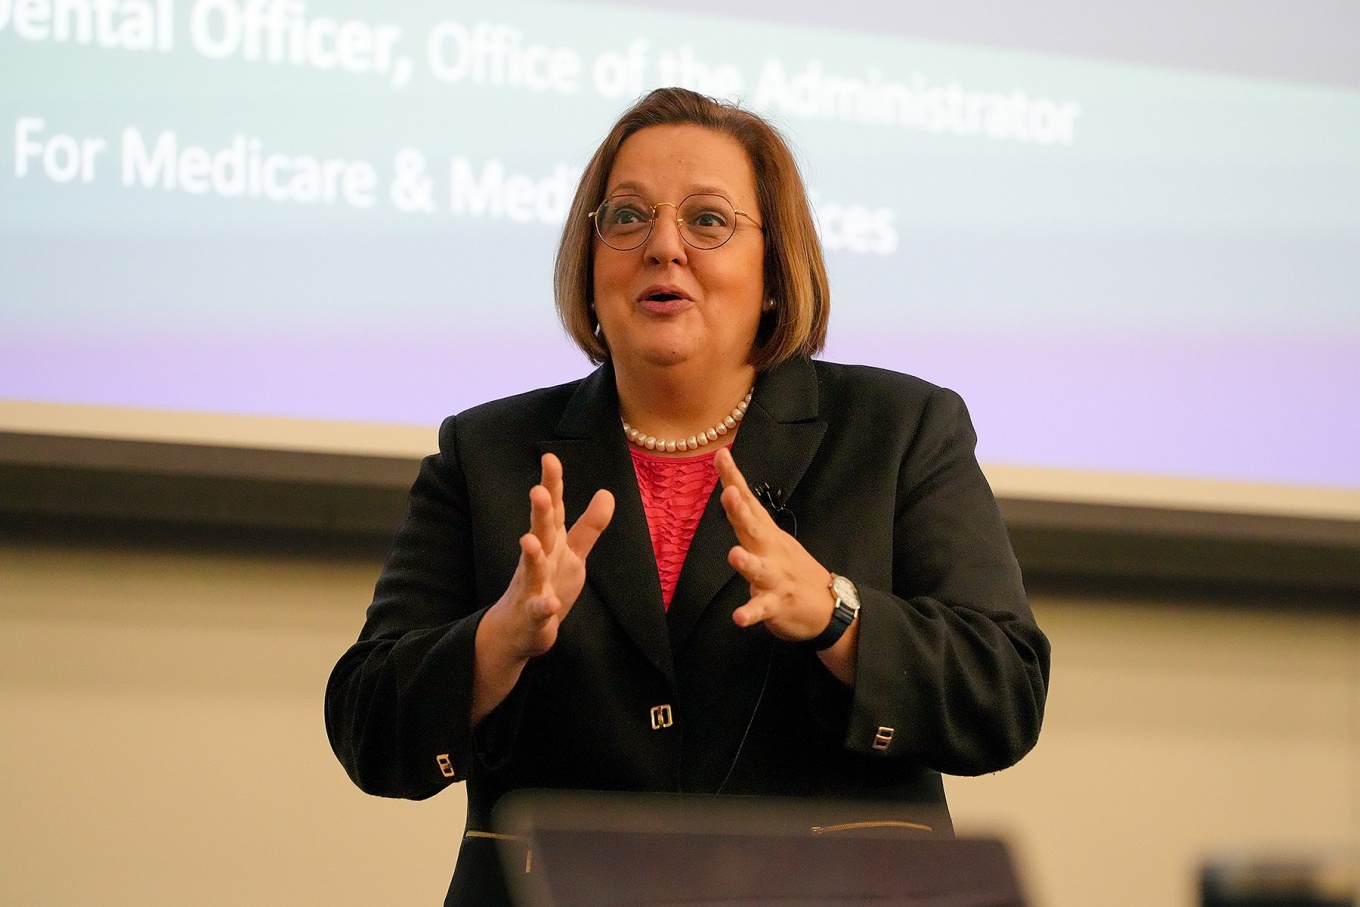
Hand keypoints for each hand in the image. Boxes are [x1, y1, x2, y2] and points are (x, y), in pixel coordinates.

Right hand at [474, 454, 613, 724]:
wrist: (518, 629)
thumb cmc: (547, 584)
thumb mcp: (572, 554)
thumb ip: (589, 526)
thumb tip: (607, 492)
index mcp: (552, 543)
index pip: (554, 510)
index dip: (552, 484)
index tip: (550, 456)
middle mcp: (539, 559)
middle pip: (541, 532)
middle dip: (540, 512)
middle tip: (538, 490)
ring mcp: (532, 586)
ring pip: (531, 568)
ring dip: (531, 555)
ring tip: (529, 539)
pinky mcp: (533, 615)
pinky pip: (537, 610)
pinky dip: (542, 607)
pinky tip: (548, 604)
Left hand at [714, 447, 833, 641]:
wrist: (831, 605)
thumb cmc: (792, 569)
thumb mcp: (772, 539)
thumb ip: (750, 519)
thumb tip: (730, 489)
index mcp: (768, 535)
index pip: (749, 502)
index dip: (734, 478)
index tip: (721, 455)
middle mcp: (772, 552)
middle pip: (754, 528)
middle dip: (741, 511)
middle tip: (729, 493)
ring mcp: (776, 578)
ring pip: (759, 570)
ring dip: (747, 563)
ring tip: (734, 555)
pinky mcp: (778, 604)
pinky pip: (762, 609)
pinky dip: (751, 613)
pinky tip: (739, 618)